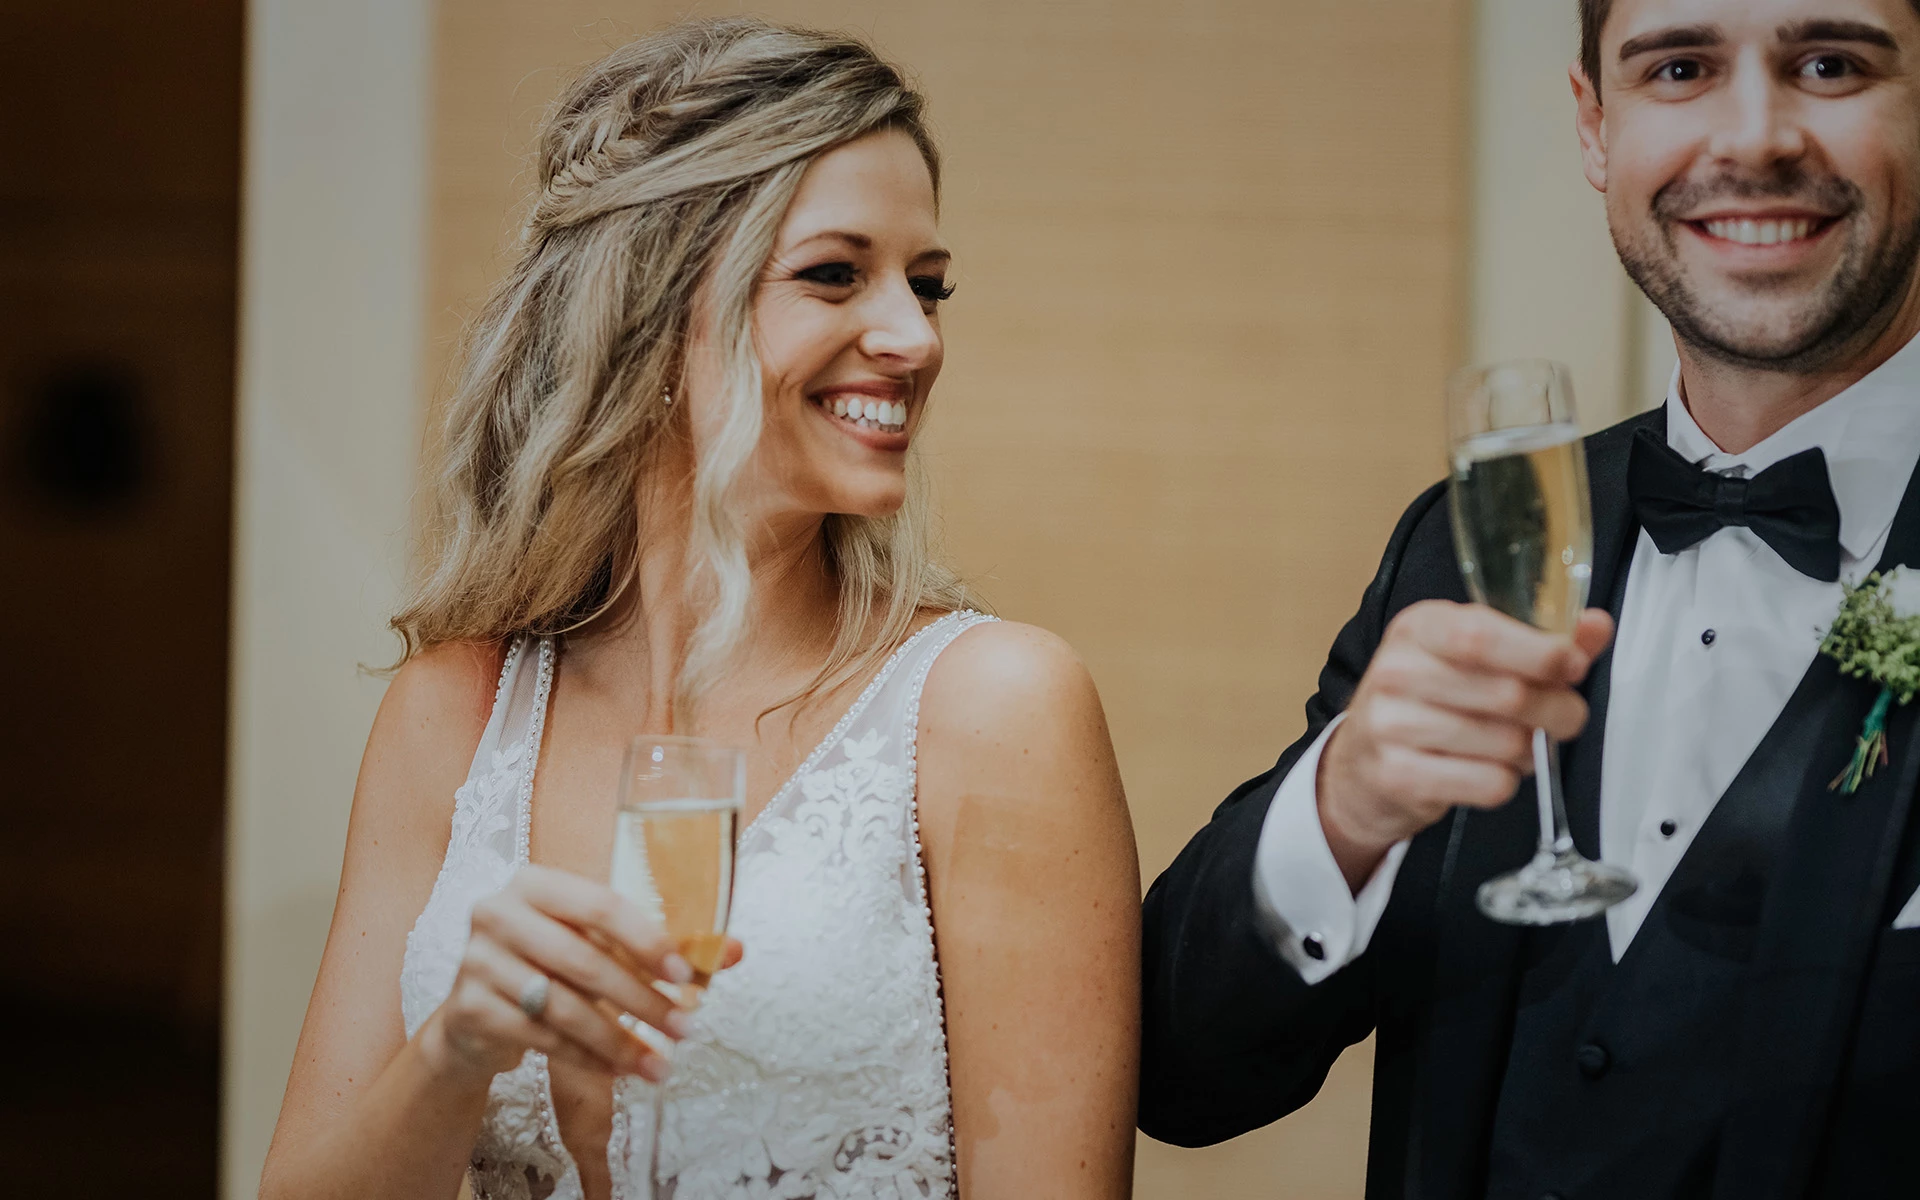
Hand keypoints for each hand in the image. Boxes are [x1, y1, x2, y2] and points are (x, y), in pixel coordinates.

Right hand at [421, 865, 734, 1084]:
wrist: (475, 1015)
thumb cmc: (549, 967)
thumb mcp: (598, 946)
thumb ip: (662, 946)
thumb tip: (734, 950)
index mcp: (535, 882)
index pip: (601, 904)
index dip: (647, 939)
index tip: (685, 974)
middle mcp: (498, 913)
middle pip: (585, 960)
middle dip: (642, 1000)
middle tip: (685, 1028)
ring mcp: (477, 961)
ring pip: (564, 1006)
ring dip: (620, 1041)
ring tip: (659, 1065)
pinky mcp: (467, 1009)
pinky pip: (541, 1038)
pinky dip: (587, 1058)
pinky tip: (619, 1069)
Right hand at [1317, 601, 1613, 890]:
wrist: (1362, 764)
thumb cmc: (1428, 701)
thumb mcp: (1473, 657)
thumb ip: (1539, 641)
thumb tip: (1597, 626)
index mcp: (1418, 628)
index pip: (1480, 635)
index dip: (1539, 653)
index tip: (1571, 666)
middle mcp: (1396, 671)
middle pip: (1507, 693)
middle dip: (1556, 709)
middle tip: (1565, 716)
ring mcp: (1390, 725)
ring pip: (1505, 742)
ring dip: (1529, 750)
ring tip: (1516, 744)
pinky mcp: (1397, 775)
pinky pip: (1488, 783)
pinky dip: (1505, 782)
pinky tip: (1488, 769)